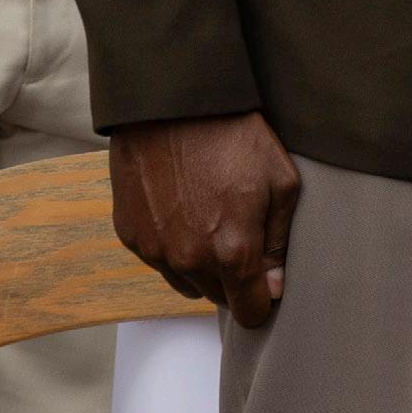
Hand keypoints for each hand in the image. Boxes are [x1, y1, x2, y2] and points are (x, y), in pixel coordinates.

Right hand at [109, 112, 301, 327]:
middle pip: (218, 297)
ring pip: (186, 282)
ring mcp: (155, 249)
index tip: (264, 275)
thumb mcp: (281, 181)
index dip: (262, 296)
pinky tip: (178, 207)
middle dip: (231, 277)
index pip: (251, 312)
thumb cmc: (231, 134)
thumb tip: (274, 285)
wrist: (170, 100)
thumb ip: (279, 243)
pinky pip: (158, 259)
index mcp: (233, 252)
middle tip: (235, 231)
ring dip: (198, 263)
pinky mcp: (130, 234)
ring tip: (204, 216)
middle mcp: (190, 260)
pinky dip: (169, 244)